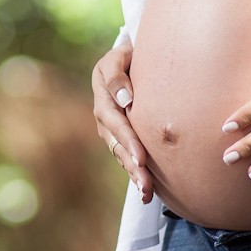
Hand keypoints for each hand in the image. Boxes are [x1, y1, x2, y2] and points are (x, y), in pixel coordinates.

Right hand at [92, 41, 153, 203]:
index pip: (117, 124)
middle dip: (132, 166)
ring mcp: (111, 130)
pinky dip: (135, 172)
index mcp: (103, 100)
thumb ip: (117, 74)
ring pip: (122, 156)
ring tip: (147, 193)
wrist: (128, 59)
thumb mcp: (118, 57)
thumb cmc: (126, 56)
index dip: (129, 142)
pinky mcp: (121, 137)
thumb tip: (125, 99)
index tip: (142, 159)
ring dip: (134, 175)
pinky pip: (126, 156)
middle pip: (118, 147)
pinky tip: (147, 190)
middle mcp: (105, 119)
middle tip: (146, 185)